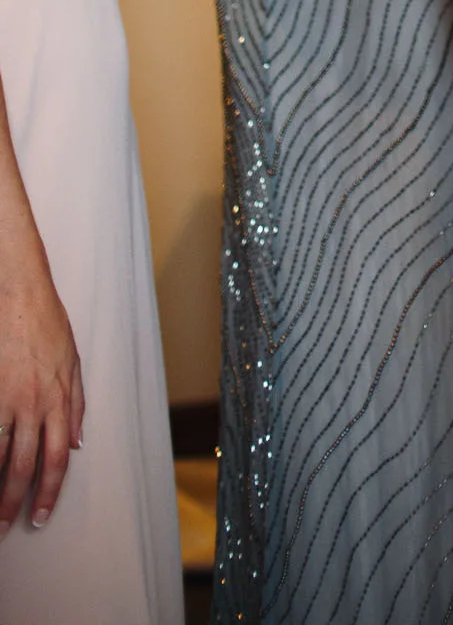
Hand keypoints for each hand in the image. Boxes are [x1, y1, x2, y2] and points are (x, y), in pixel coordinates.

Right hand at [0, 251, 83, 537]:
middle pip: (24, 466)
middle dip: (15, 502)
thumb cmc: (47, 324)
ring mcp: (6, 399)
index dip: (49, 491)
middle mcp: (34, 404)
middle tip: (6, 527)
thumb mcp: (74, 362)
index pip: (57, 457)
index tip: (40, 516)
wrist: (19, 293)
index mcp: (60, 399)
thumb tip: (78, 442)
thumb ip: (77, 404)